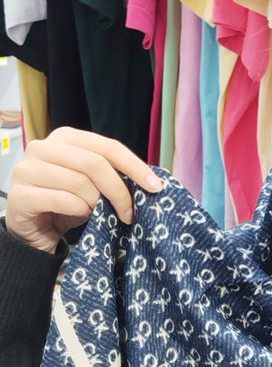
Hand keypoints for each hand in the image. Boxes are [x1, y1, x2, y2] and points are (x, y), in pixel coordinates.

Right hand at [5, 127, 162, 253]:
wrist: (34, 228)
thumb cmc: (66, 203)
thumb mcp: (93, 184)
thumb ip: (113, 175)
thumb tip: (150, 181)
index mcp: (66, 138)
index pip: (108, 146)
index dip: (135, 166)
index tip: (155, 186)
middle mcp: (44, 147)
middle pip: (95, 163)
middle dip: (119, 191)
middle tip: (129, 212)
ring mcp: (28, 169)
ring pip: (79, 183)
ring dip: (97, 204)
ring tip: (98, 214)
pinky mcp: (20, 195)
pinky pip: (62, 200)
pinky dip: (79, 212)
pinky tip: (81, 217)